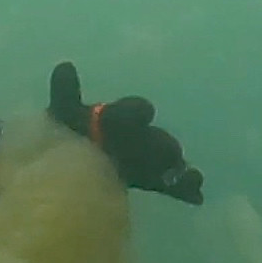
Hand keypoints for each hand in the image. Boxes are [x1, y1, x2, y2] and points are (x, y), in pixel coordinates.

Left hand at [45, 62, 203, 204]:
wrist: (67, 174)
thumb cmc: (67, 138)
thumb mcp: (64, 116)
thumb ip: (66, 94)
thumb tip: (64, 65)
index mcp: (118, 117)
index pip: (134, 111)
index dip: (137, 112)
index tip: (145, 114)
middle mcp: (134, 134)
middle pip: (154, 138)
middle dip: (162, 144)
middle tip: (171, 152)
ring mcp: (144, 157)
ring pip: (165, 159)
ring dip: (178, 166)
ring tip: (193, 178)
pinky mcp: (149, 179)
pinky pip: (168, 182)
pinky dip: (184, 188)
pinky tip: (197, 197)